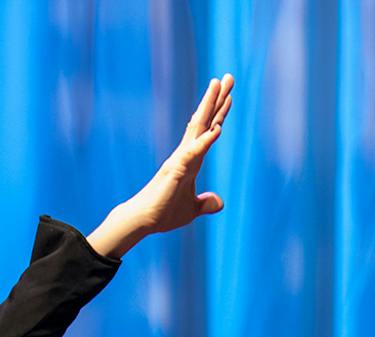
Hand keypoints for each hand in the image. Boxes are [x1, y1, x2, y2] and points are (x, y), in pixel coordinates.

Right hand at [87, 75, 232, 258]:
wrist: (145, 221)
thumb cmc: (164, 213)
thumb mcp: (192, 209)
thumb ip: (206, 204)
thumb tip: (219, 202)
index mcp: (191, 159)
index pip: (209, 131)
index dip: (219, 113)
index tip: (229, 95)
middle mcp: (186, 153)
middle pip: (205, 121)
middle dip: (217, 99)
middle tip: (228, 77)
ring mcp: (181, 158)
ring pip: (198, 127)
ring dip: (209, 105)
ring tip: (218, 83)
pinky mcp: (176, 169)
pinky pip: (194, 152)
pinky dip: (206, 140)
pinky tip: (217, 129)